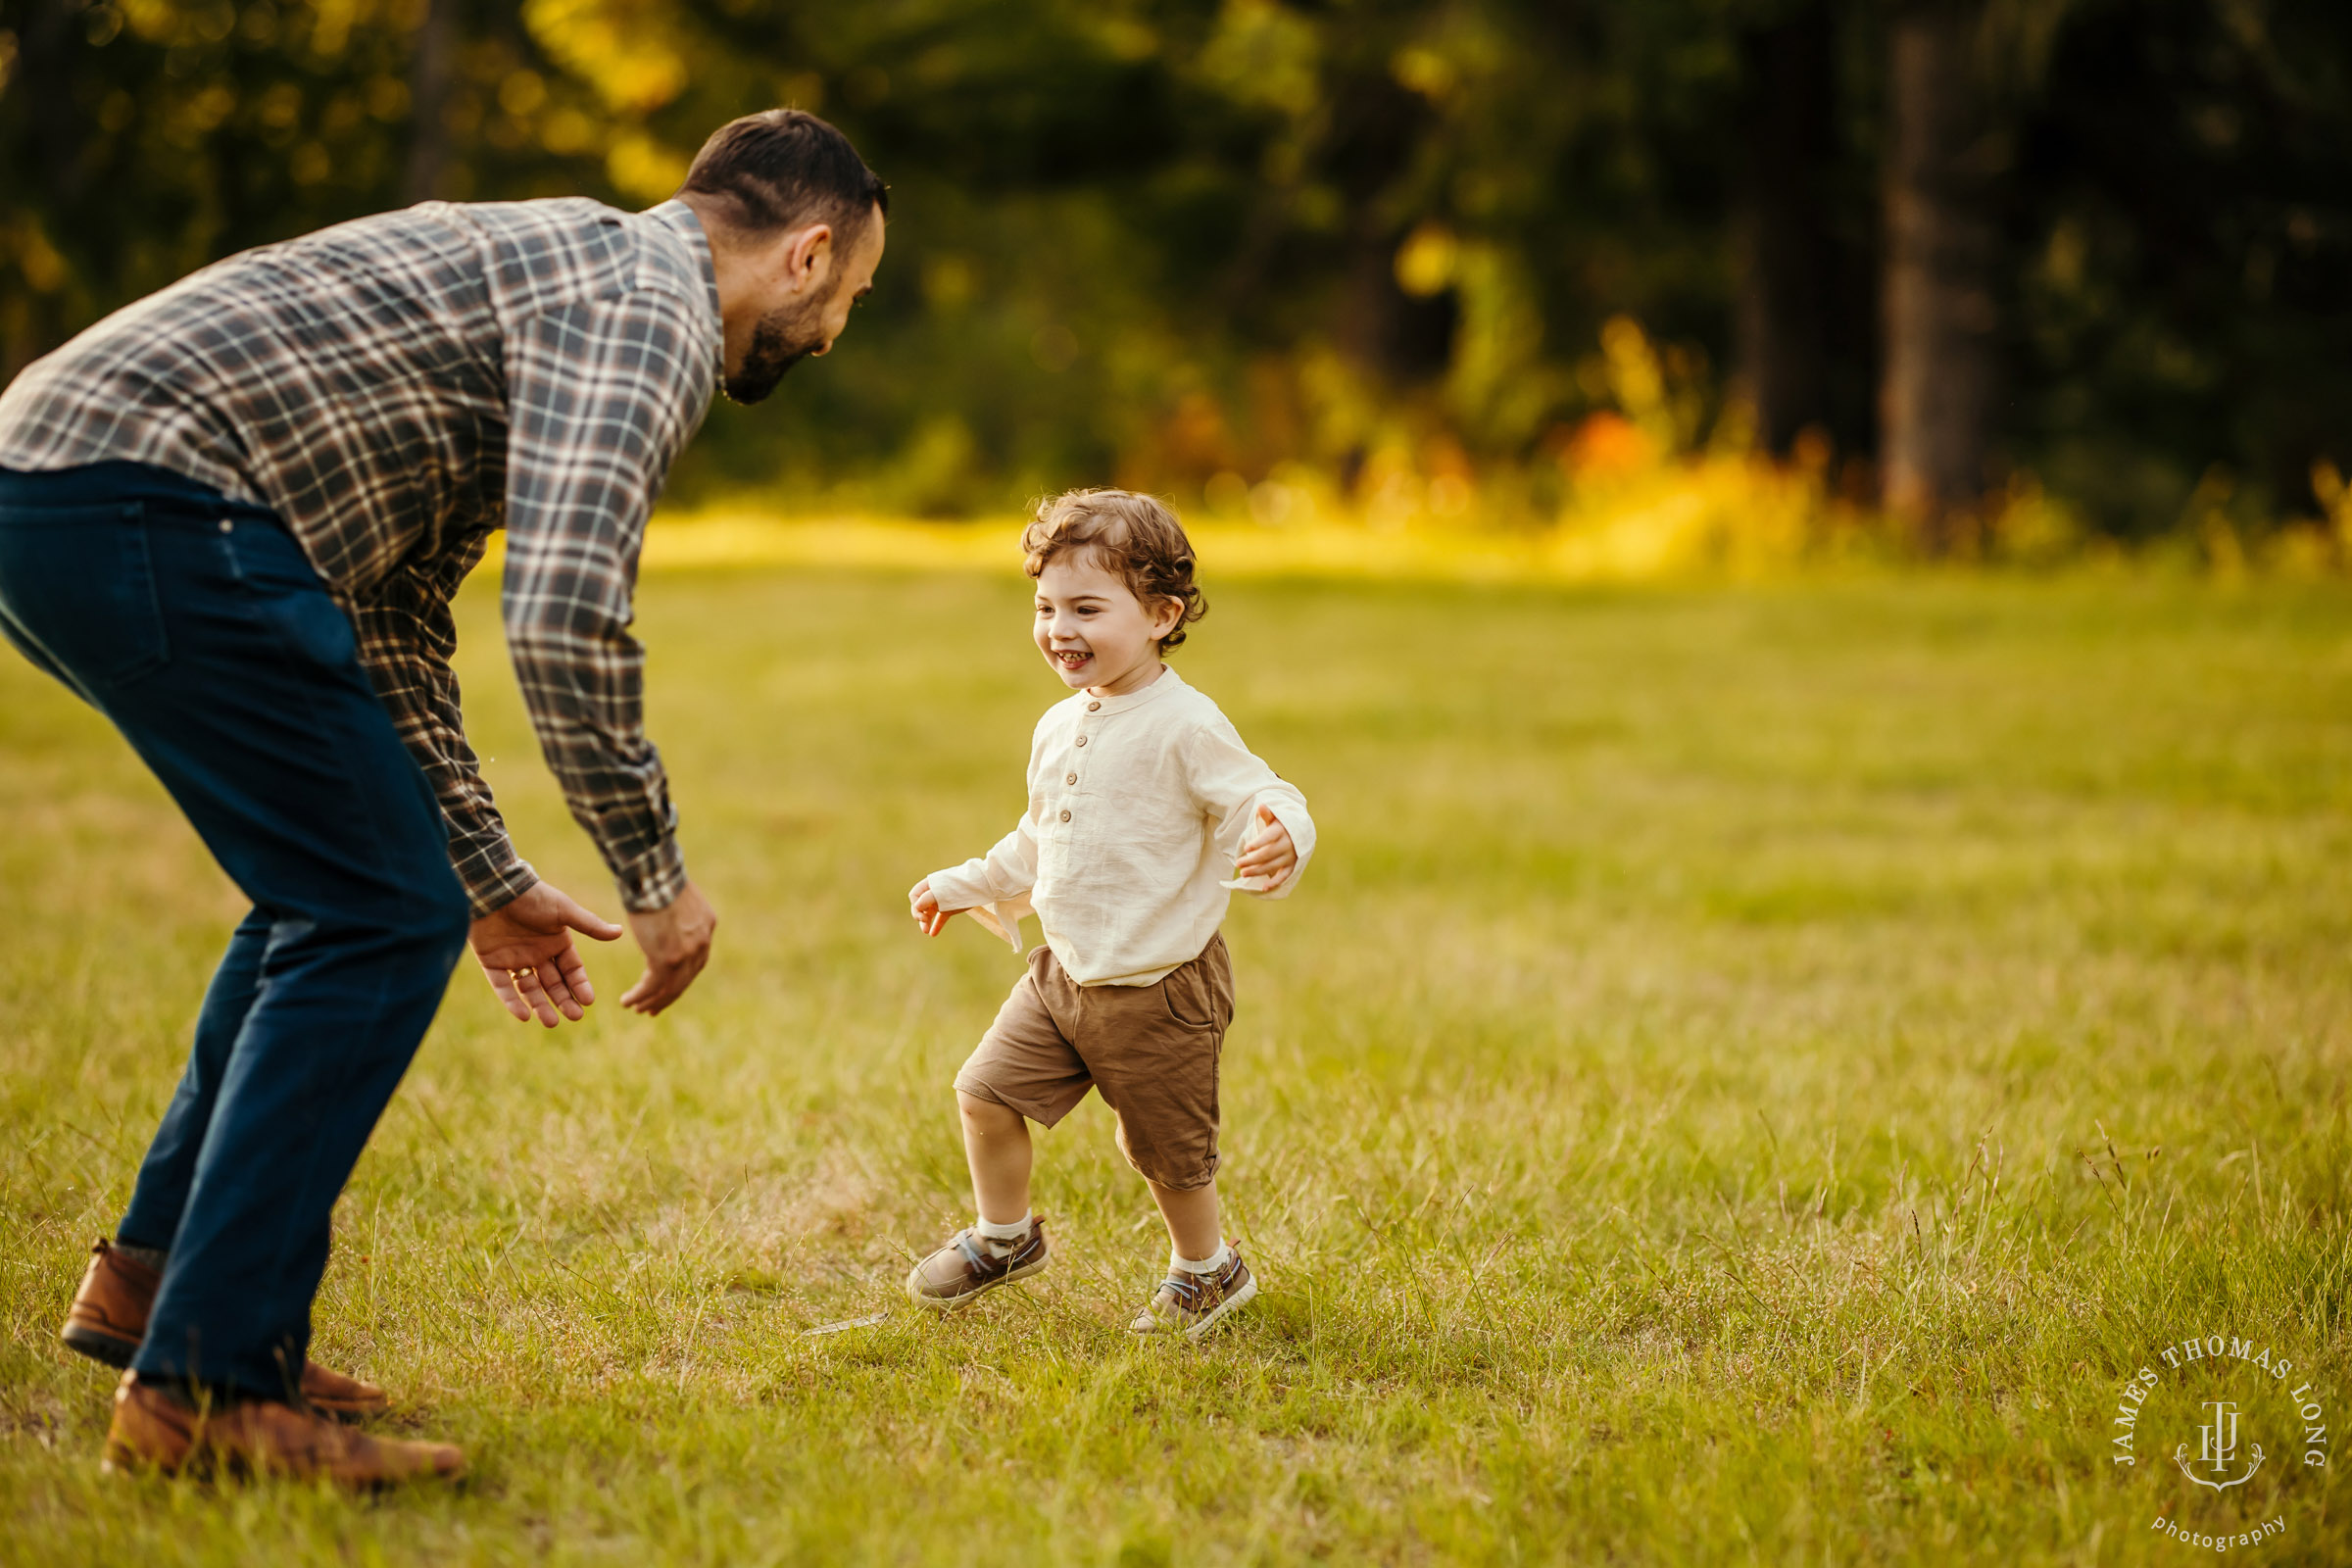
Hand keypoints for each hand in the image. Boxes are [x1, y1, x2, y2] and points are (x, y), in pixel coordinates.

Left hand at [470, 881, 625, 1027]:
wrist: (496, 888)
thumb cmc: (533, 897)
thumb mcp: (564, 911)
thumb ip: (589, 925)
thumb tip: (619, 932)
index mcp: (556, 942)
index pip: (572, 970)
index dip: (580, 985)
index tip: (588, 1001)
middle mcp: (537, 954)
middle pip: (553, 984)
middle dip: (564, 1001)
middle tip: (573, 1017)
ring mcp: (514, 959)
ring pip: (529, 989)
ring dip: (540, 1006)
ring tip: (551, 1022)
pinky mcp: (491, 963)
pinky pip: (502, 987)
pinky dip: (511, 1002)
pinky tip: (523, 1015)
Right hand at [621, 880, 715, 1014]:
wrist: (654, 876)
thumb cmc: (657, 878)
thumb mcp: (675, 897)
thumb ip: (676, 914)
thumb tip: (665, 919)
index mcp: (706, 926)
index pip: (696, 960)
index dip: (682, 977)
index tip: (668, 987)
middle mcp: (701, 943)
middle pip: (686, 978)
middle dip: (669, 995)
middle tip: (653, 1008)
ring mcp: (686, 954)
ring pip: (671, 987)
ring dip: (653, 1000)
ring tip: (638, 1009)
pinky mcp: (668, 960)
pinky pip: (653, 986)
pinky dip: (640, 996)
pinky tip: (628, 1001)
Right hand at [909, 877, 958, 936]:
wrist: (979, 885)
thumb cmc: (958, 885)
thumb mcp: (941, 891)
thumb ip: (928, 898)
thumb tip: (916, 906)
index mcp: (929, 885)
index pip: (914, 895)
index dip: (915, 905)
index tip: (922, 912)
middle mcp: (933, 893)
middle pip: (920, 905)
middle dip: (919, 915)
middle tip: (924, 922)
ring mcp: (941, 901)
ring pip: (929, 913)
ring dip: (926, 922)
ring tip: (926, 931)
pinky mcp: (950, 908)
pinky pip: (940, 918)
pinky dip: (937, 925)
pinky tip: (933, 934)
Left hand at [1233, 805, 1296, 888]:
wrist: (1301, 833)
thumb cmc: (1282, 825)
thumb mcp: (1276, 818)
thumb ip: (1267, 814)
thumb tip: (1261, 805)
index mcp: (1281, 831)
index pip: (1269, 838)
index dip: (1258, 843)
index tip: (1246, 848)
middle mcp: (1287, 845)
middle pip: (1268, 854)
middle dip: (1252, 860)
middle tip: (1238, 864)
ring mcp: (1290, 856)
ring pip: (1272, 865)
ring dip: (1257, 871)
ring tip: (1243, 873)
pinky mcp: (1292, 866)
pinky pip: (1284, 876)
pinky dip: (1275, 883)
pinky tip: (1263, 888)